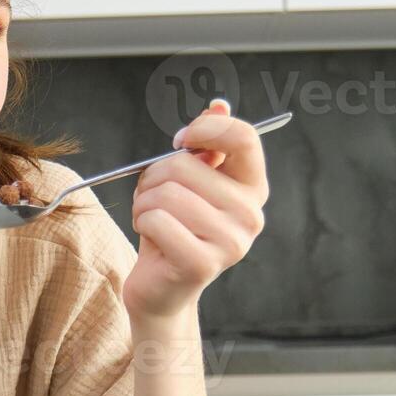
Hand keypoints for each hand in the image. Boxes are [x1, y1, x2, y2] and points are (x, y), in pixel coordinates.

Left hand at [122, 98, 271, 321]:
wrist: (163, 289)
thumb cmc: (173, 229)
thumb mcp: (188, 182)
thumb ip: (206, 145)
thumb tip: (219, 105)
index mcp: (252, 188)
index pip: (243, 137)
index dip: (205, 129)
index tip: (180, 141)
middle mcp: (251, 215)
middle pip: (187, 165)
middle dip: (154, 178)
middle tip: (154, 198)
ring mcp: (231, 242)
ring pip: (166, 194)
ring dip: (144, 204)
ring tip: (152, 220)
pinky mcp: (203, 264)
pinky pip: (156, 220)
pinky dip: (142, 224)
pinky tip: (152, 240)